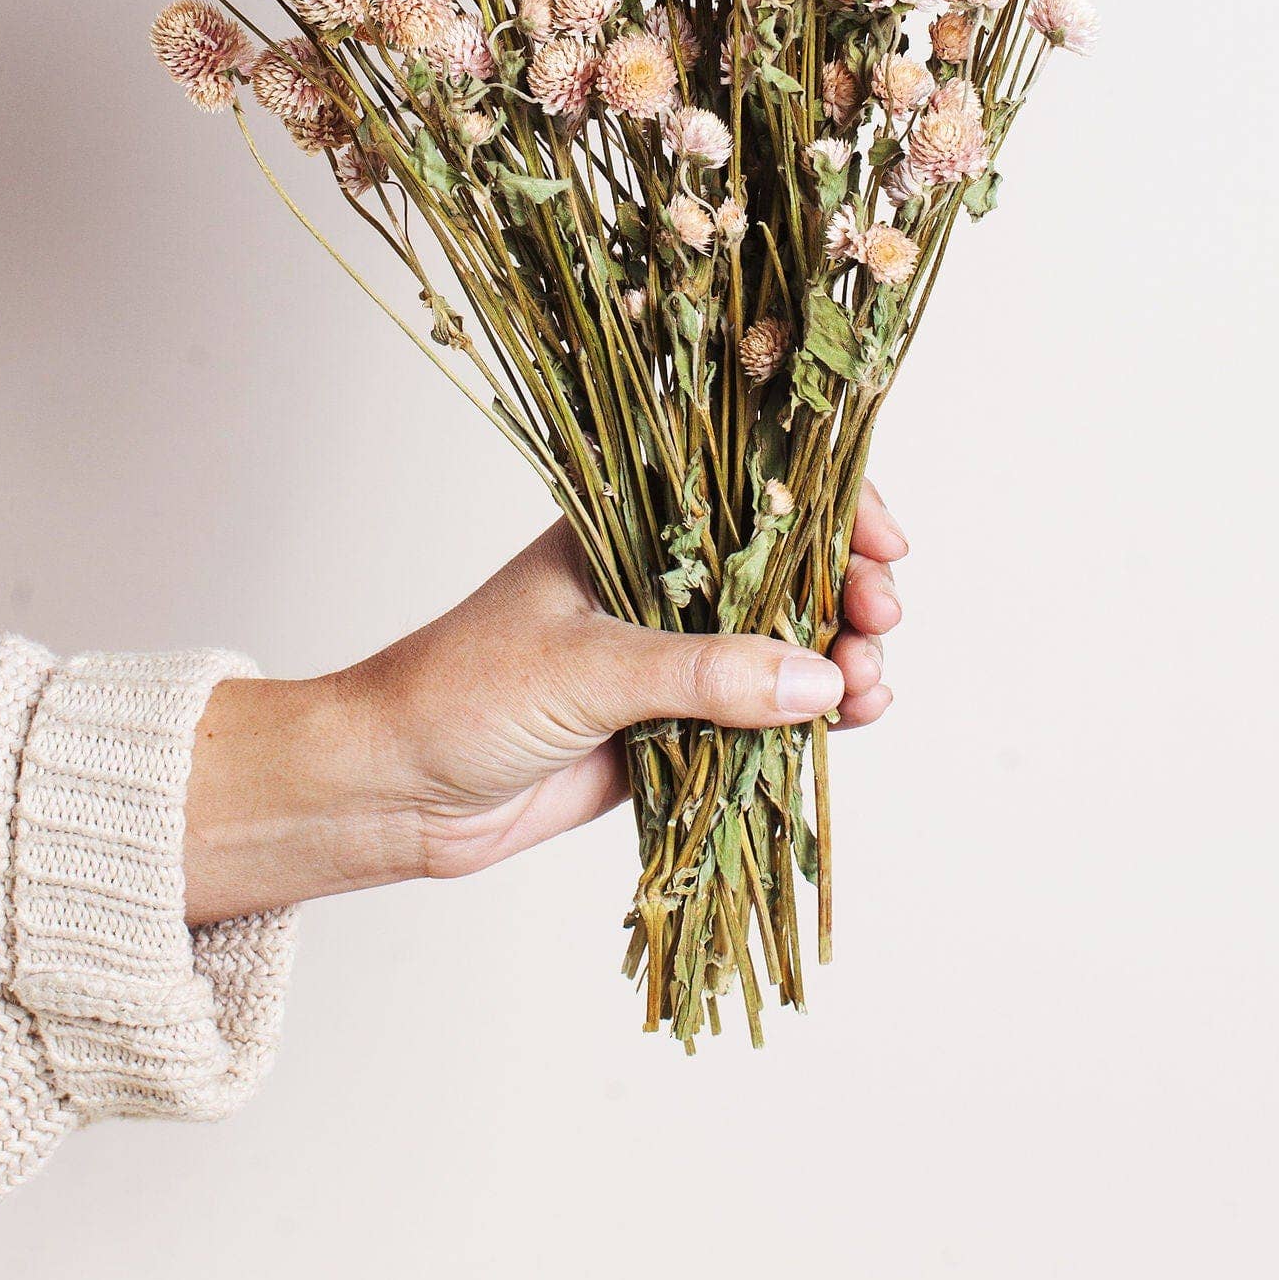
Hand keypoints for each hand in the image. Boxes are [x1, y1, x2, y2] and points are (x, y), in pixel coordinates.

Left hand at [183, 485, 906, 922]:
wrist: (392, 790)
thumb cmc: (459, 694)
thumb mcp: (584, 669)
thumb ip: (703, 674)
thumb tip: (818, 677)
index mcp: (630, 525)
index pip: (753, 489)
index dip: (832, 507)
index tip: (885, 544)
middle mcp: (661, 579)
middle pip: (787, 566)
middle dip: (849, 589)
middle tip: (877, 623)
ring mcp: (672, 656)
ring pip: (786, 644)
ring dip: (841, 658)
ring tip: (869, 688)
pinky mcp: (674, 729)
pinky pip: (763, 716)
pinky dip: (813, 717)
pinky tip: (848, 723)